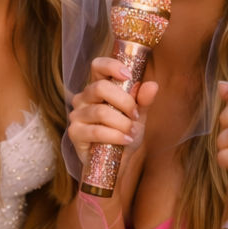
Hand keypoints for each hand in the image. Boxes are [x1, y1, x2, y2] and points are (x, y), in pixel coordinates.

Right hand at [67, 56, 157, 170]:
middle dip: (124, 101)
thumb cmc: (125, 134)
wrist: (118, 163)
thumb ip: (144, 100)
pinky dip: (115, 135)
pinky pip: (96, 131)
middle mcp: (83, 97)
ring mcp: (77, 115)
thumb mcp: (138, 116)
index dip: (111, 66)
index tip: (127, 75)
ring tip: (132, 132)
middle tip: (136, 115)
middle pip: (100, 87)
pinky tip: (126, 140)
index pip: (98, 66)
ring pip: (101, 111)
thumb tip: (152, 85)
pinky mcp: (74, 133)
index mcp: (98, 87)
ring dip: (122, 123)